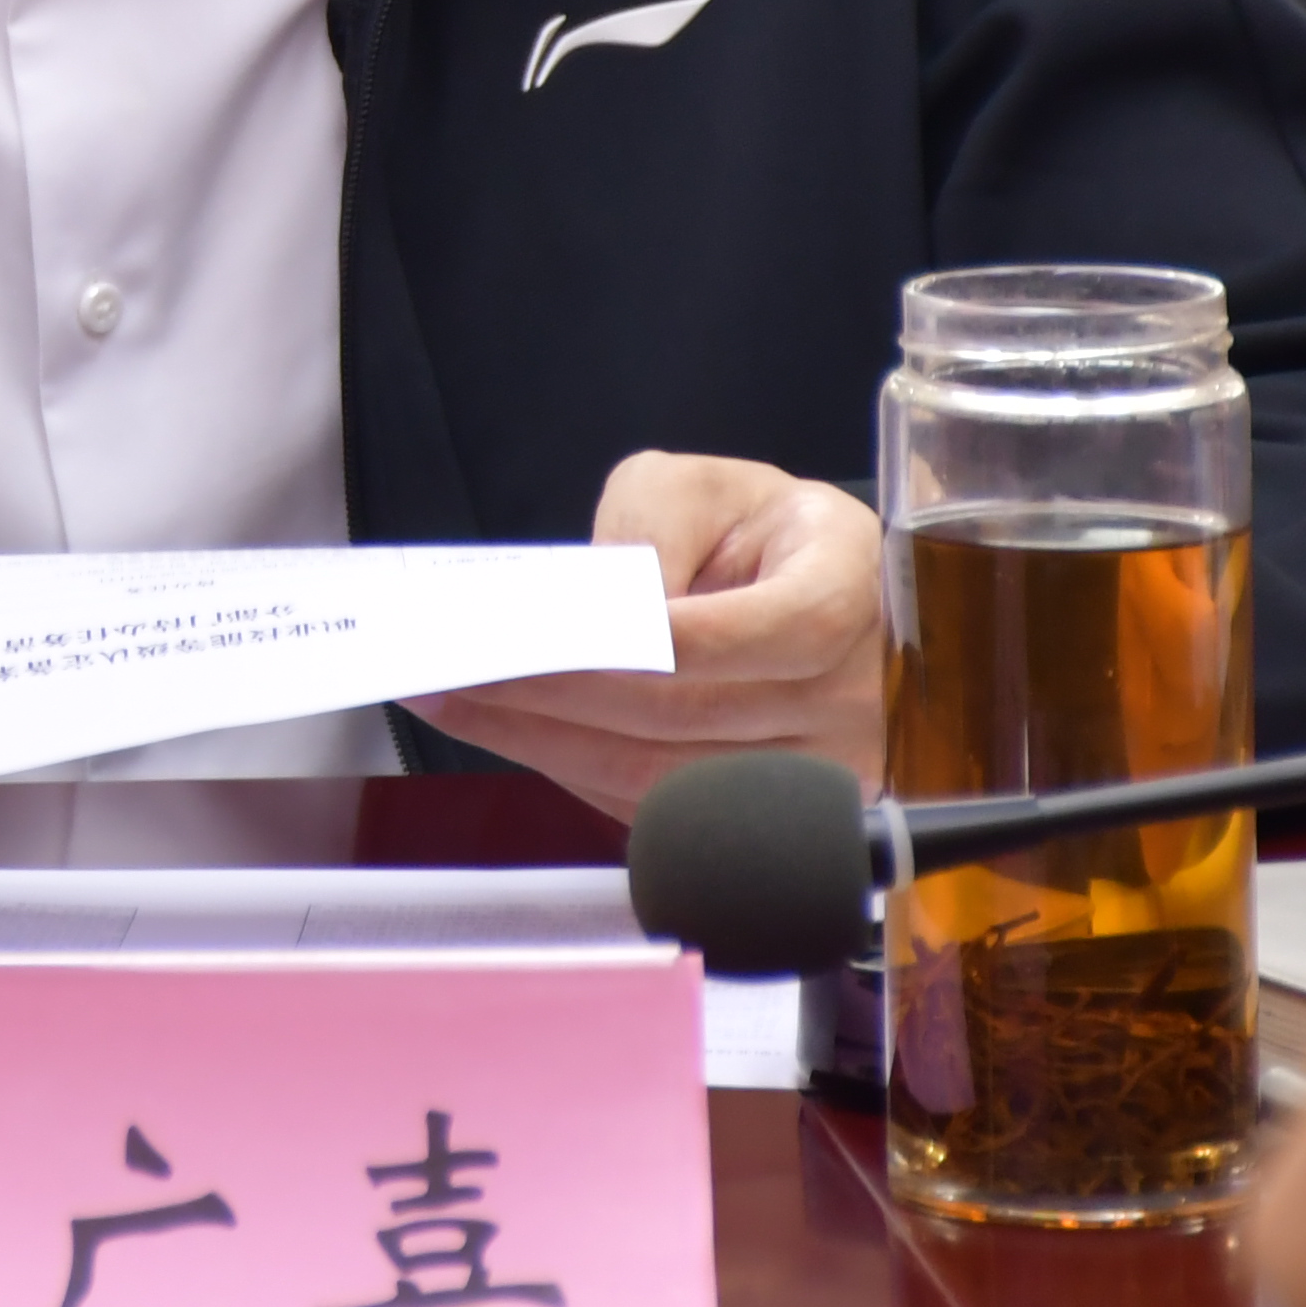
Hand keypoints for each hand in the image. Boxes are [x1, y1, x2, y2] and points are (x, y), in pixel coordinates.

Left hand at [404, 451, 887, 817]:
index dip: (630, 650)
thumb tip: (595, 613)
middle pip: (684, 719)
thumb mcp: (705, 488)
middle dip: (556, 700)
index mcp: (844, 590)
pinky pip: (668, 810)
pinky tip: (519, 737)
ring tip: (460, 708)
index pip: (741, 639)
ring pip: (668, 781)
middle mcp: (850, 695)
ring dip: (550, 748)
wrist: (827, 592)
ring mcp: (827, 772)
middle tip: (455, 674)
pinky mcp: (783, 818)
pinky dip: (581, 775)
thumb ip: (651, 528)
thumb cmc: (759, 530)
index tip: (527, 641)